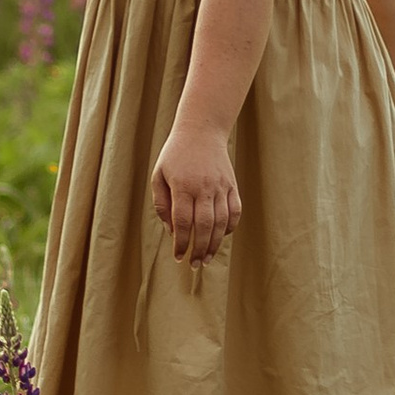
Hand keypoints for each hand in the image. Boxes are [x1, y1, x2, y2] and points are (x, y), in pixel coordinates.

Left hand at [151, 122, 240, 264]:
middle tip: (194, 265)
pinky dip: (230, 227)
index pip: (182, 222)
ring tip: (207, 259)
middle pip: (204, 226)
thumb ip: (162, 204)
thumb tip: (172, 230)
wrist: (201, 130)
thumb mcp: (159, 175)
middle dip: (199, 249)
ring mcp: (221, 186)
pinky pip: (235, 211)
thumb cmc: (175, 154)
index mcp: (183, 186)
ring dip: (215, 244)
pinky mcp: (232, 185)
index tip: (178, 256)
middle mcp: (204, 187)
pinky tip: (221, 237)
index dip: (181, 243)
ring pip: (222, 222)